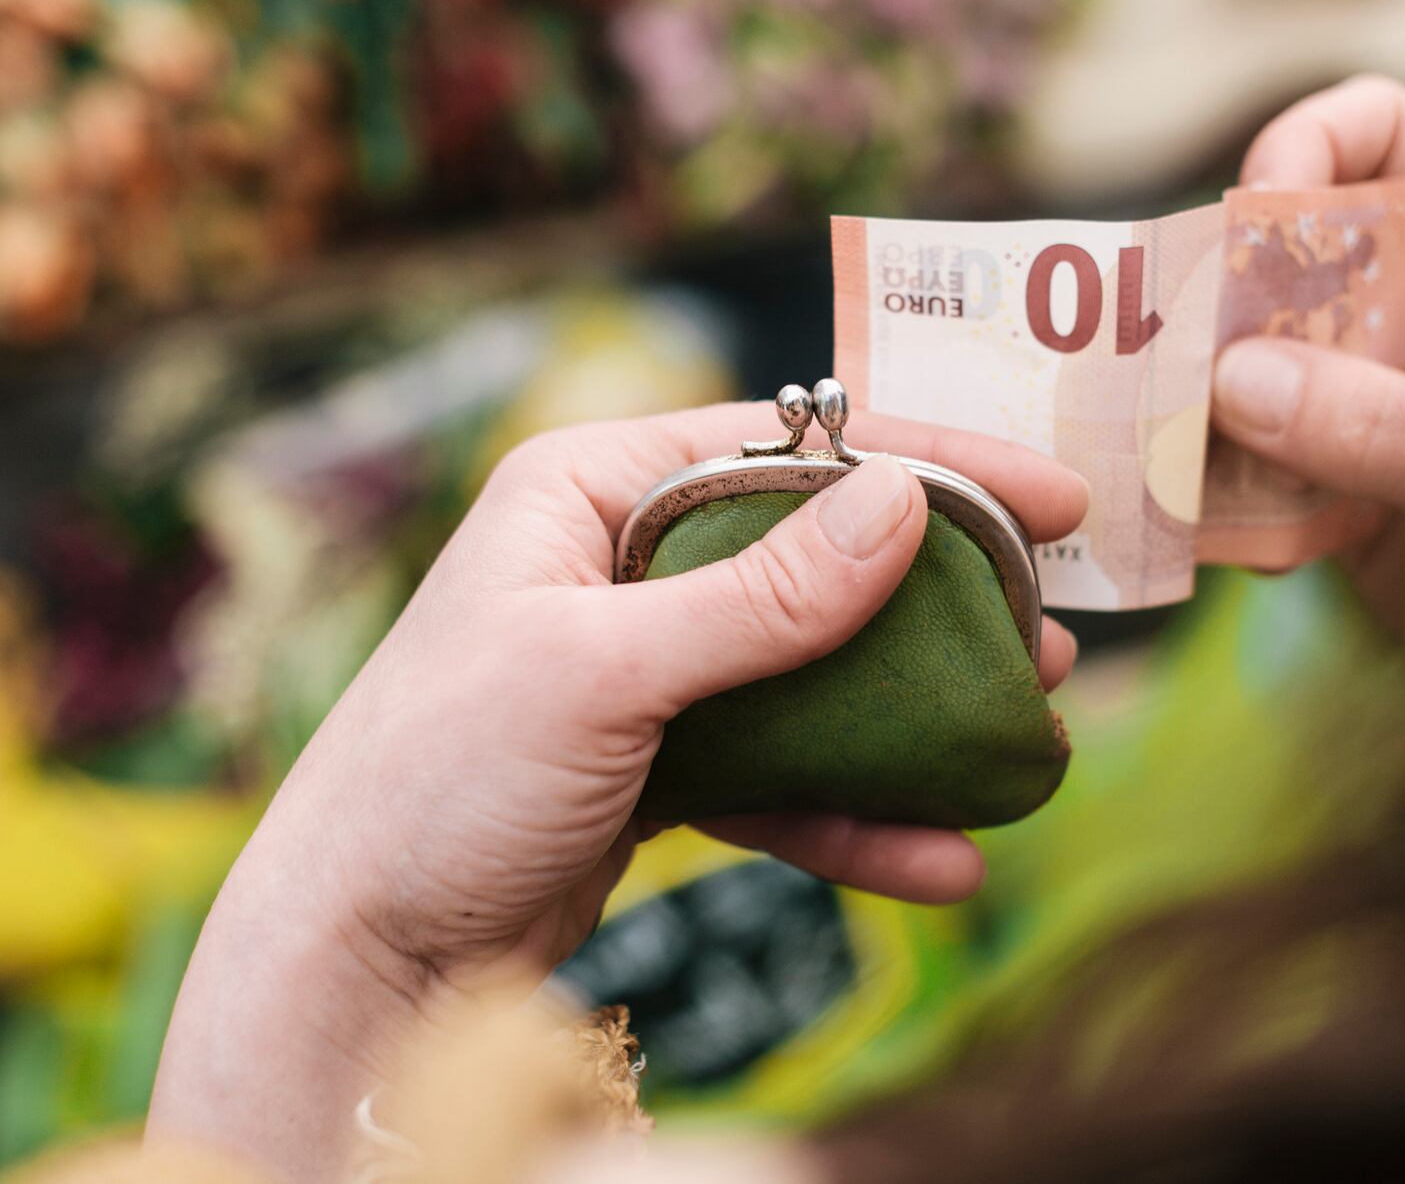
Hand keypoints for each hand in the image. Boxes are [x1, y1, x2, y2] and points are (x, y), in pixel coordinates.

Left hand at [148, 403, 1086, 1178]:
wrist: (352, 956)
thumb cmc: (434, 781)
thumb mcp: (601, 671)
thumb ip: (761, 595)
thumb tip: (904, 502)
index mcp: (590, 490)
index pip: (791, 448)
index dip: (929, 464)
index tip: (1049, 499)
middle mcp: (620, 564)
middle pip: (818, 559)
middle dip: (939, 603)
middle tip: (1052, 633)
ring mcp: (644, 671)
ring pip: (813, 671)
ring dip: (918, 712)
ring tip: (1026, 736)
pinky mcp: (658, 768)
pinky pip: (782, 774)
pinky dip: (857, 816)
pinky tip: (939, 860)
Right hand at [1210, 76, 1404, 707]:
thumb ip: (1398, 431)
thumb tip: (1235, 382)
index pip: (1384, 137)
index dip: (1307, 148)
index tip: (1253, 225)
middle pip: (1279, 249)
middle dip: (1215, 297)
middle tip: (1177, 367)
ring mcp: (1368, 406)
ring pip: (1238, 362)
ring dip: (1196, 408)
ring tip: (1178, 461)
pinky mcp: (1327, 493)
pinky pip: (1235, 467)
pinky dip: (1213, 498)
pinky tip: (1244, 548)